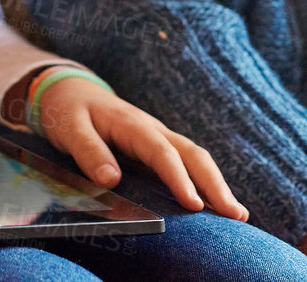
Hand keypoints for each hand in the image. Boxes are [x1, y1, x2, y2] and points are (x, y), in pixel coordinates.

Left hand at [29, 73, 248, 219]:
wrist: (71, 91)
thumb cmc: (70, 111)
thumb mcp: (70, 128)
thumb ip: (88, 151)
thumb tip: (111, 178)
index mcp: (133, 124)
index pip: (162, 153)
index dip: (179, 179)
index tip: (194, 204)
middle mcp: (153, 130)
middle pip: (193, 155)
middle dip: (215, 184)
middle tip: (234, 214)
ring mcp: (159, 138)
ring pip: (195, 159)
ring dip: (216, 184)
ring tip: (236, 214)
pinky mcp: (157, 148)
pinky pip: (186, 164)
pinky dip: (204, 182)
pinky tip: (214, 204)